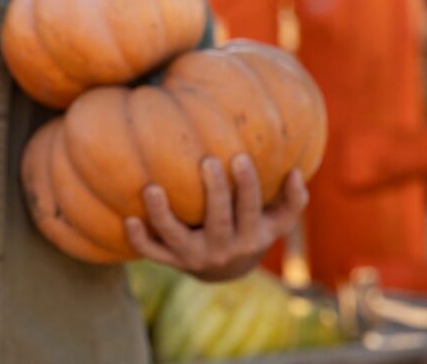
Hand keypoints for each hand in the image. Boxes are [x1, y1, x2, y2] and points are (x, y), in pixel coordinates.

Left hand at [123, 154, 308, 281]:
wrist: (225, 271)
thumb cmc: (252, 230)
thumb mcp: (276, 222)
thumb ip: (293, 199)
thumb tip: (296, 171)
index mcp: (249, 237)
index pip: (249, 209)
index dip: (246, 185)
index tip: (240, 156)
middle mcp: (222, 249)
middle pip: (217, 220)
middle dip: (214, 192)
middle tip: (207, 160)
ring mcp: (193, 256)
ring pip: (176, 237)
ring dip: (162, 215)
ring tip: (152, 188)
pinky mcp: (171, 261)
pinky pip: (152, 253)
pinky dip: (139, 240)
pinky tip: (129, 219)